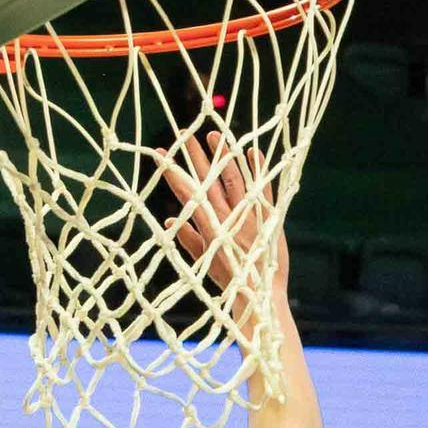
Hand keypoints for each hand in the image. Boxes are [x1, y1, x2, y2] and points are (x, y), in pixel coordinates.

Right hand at [160, 133, 286, 306]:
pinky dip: (258, 169)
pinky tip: (251, 151)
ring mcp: (248, 214)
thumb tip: (167, 221)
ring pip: (234, 177)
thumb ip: (187, 240)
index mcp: (209, 226)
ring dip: (223, 154)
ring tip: (213, 133)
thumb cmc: (232, 281)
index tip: (159, 154)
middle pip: (208, 178)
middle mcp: (226, 216)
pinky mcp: (268, 215)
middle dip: (194, 155)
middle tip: (183, 132)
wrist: (261, 295)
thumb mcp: (205, 263)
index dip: (172, 172)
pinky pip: (264, 188)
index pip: (186, 192)